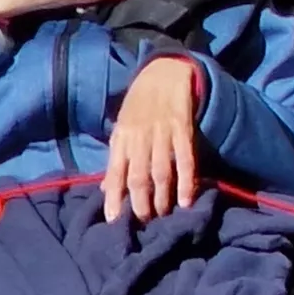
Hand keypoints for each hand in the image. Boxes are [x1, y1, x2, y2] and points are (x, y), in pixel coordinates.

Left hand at [104, 54, 204, 222]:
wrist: (164, 72)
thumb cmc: (139, 104)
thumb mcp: (121, 128)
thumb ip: (116, 158)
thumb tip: (106, 189)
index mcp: (122, 138)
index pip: (115, 173)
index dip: (114, 197)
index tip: (114, 220)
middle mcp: (139, 137)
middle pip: (138, 176)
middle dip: (140, 202)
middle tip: (144, 221)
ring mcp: (162, 133)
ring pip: (161, 171)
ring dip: (162, 196)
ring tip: (163, 215)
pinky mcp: (183, 129)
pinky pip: (185, 159)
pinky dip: (187, 181)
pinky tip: (187, 199)